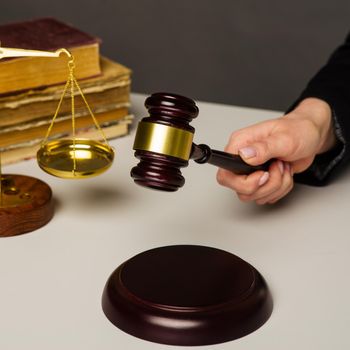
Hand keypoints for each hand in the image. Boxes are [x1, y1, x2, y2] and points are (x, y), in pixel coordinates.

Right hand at [216, 98, 336, 203]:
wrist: (311, 136)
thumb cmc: (298, 131)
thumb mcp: (284, 138)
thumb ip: (263, 148)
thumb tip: (244, 154)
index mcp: (240, 145)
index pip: (225, 174)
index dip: (243, 182)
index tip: (263, 174)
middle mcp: (241, 159)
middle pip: (240, 190)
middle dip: (265, 186)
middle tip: (277, 168)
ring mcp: (250, 171)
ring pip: (255, 196)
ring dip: (276, 186)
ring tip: (283, 167)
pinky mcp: (261, 180)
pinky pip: (266, 196)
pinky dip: (281, 189)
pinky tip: (284, 172)